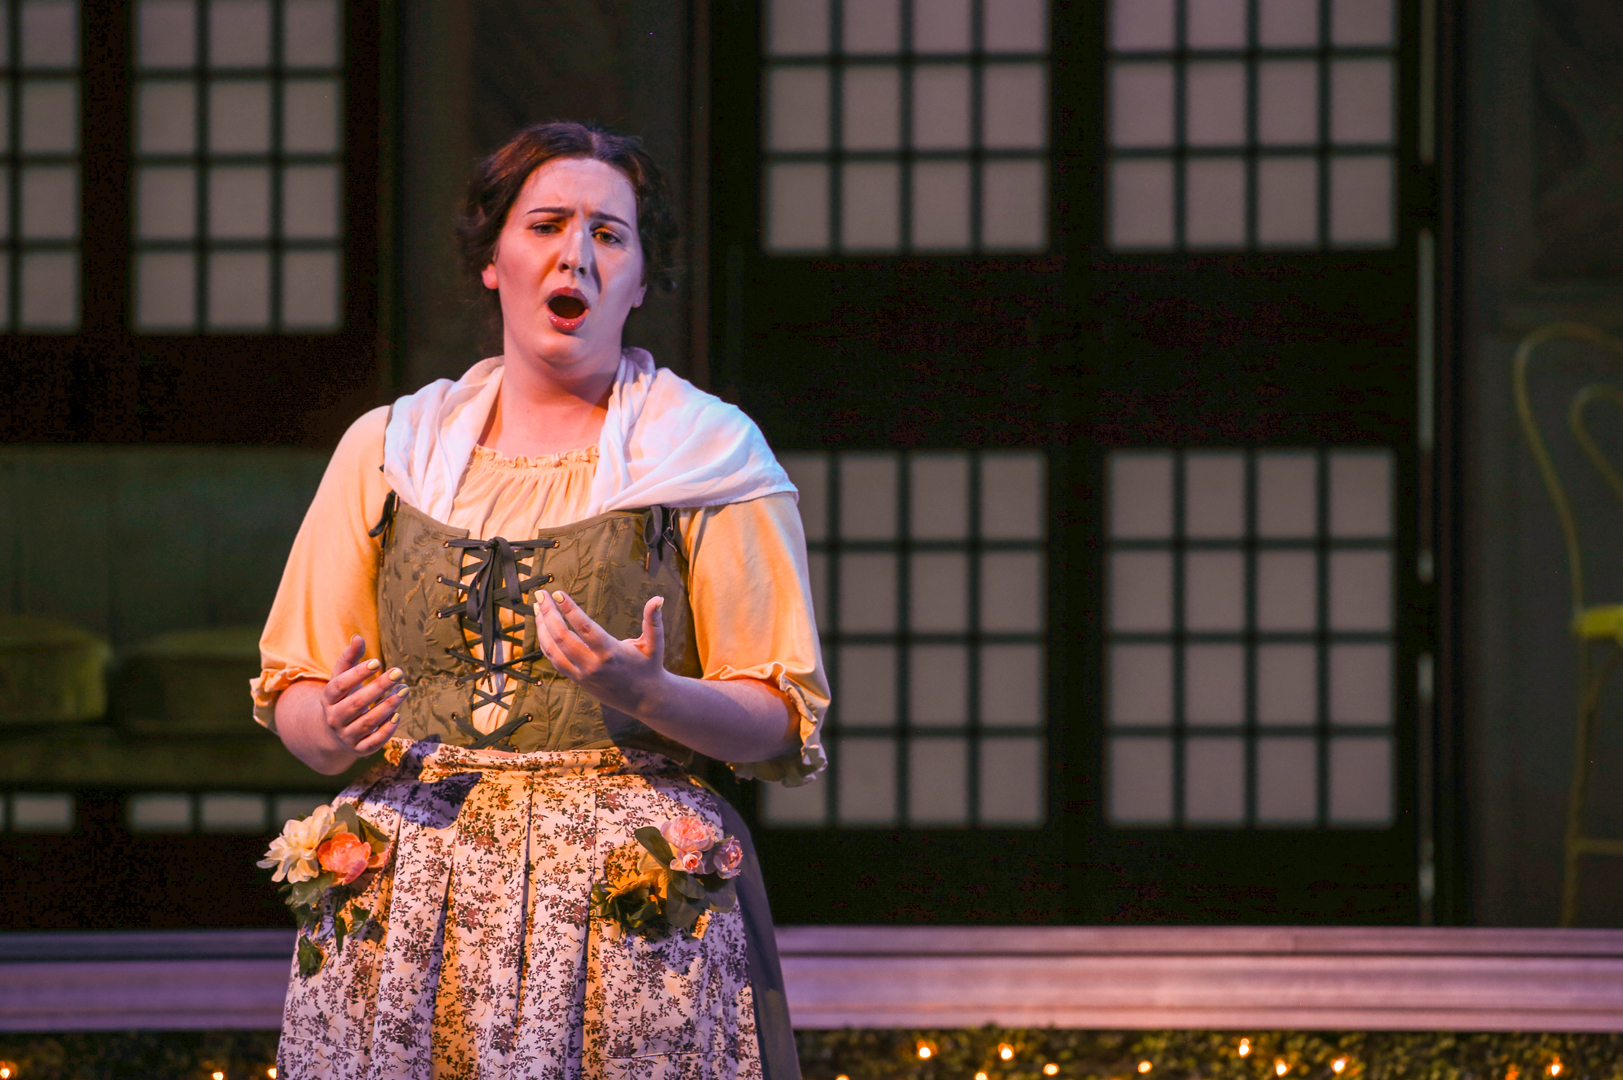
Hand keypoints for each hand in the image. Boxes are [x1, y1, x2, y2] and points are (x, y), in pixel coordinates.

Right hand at [319, 634, 408, 755]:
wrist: (333, 732)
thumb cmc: (343, 697)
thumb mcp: (343, 678)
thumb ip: (350, 658)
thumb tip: (358, 637)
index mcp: (328, 699)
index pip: (340, 686)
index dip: (357, 674)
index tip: (377, 661)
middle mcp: (334, 718)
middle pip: (356, 703)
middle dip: (379, 687)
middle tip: (399, 672)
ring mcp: (346, 735)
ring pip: (367, 723)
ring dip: (387, 706)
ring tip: (405, 690)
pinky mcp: (359, 749)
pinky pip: (373, 742)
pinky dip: (386, 730)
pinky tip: (398, 715)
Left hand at [534, 590, 666, 715]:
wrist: (646, 701)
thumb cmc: (650, 667)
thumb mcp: (654, 643)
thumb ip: (653, 620)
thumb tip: (658, 597)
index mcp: (611, 653)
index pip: (584, 628)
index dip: (569, 609)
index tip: (556, 593)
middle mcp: (593, 665)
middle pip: (562, 637)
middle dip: (548, 614)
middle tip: (541, 595)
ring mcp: (582, 674)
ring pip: (553, 650)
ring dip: (542, 627)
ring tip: (538, 607)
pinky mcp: (577, 680)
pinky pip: (554, 660)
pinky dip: (545, 642)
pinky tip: (543, 627)